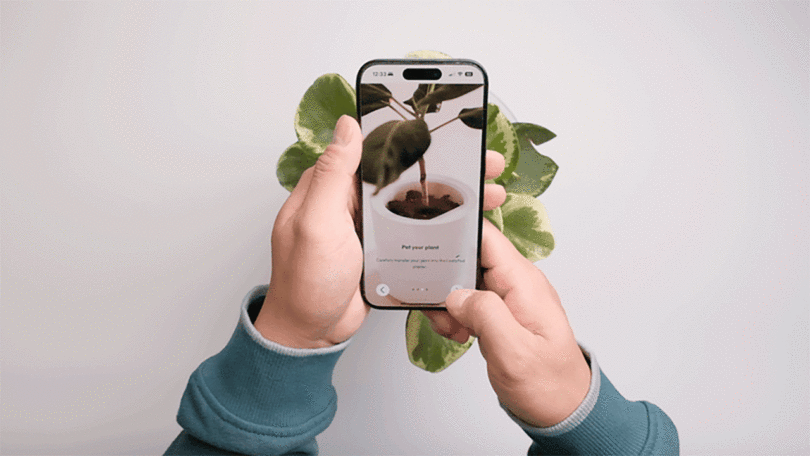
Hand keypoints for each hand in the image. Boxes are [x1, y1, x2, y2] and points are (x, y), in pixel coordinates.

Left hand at [254, 115, 507, 348]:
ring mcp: (369, 226)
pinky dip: (444, 226)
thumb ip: (331, 175)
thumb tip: (347, 125)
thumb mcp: (316, 223)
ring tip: (489, 194)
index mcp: (332, 186)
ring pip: (417, 202)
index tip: (453, 136)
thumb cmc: (304, 281)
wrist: (310, 333)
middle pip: (406, 174)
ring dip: (454, 196)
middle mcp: (351, 201)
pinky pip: (417, 230)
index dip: (417, 139)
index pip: (378, 150)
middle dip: (449, 168)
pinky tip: (468, 226)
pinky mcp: (383, 249)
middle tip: (486, 165)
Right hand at [425, 221, 590, 427]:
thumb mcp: (514, 353)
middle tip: (442, 311)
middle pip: (467, 254)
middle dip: (444, 276)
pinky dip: (455, 313)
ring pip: (463, 278)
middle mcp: (515, 282)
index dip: (457, 226)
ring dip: (448, 300)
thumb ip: (486, 315)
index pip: (486, 235)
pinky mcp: (499, 310)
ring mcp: (507, 295)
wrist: (563, 409)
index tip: (427, 235)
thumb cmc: (549, 384)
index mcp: (523, 282)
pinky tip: (459, 332)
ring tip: (454, 329)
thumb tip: (456, 294)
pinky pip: (468, 297)